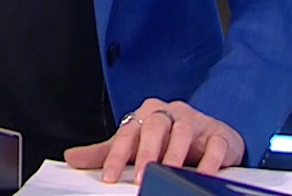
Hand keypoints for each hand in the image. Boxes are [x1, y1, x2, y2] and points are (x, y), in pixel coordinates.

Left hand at [63, 98, 243, 181]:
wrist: (212, 132)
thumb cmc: (169, 139)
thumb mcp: (136, 144)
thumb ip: (106, 152)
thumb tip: (71, 157)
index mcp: (146, 114)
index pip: (127, 133)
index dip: (116, 156)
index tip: (109, 178)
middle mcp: (170, 113)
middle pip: (154, 126)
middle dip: (146, 153)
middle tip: (140, 177)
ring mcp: (196, 122)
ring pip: (183, 132)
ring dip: (174, 155)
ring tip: (167, 175)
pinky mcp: (219, 134)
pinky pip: (215, 145)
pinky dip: (209, 161)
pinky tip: (202, 176)